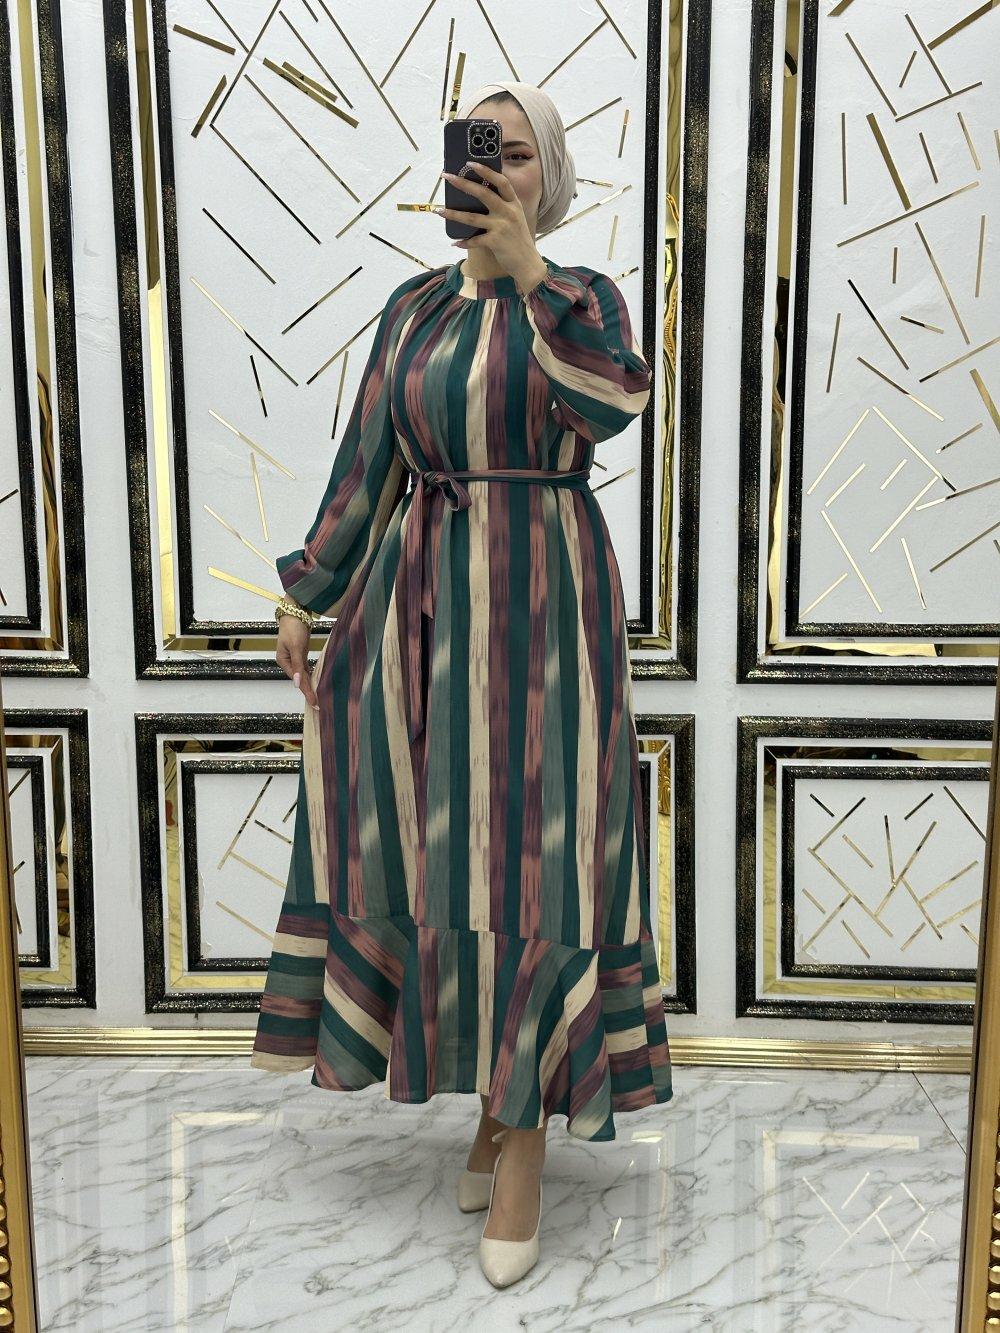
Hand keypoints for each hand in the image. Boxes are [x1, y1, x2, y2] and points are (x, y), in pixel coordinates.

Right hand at [276, 612, 319, 709]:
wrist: (295, 611)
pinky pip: (306, 668)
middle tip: (319, 705)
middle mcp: (288, 662)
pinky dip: (312, 675)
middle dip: (309, 691)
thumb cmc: (294, 627)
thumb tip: (298, 684)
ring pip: (304, 675)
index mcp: (283, 661)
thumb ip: (298, 665)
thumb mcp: (296, 647)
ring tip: (318, 697)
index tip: (315, 703)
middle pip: (300, 679)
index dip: (306, 691)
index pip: (297, 680)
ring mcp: (295, 658)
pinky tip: (317, 682)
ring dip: (311, 684)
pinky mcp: (301, 653)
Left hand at [437, 162, 547, 292]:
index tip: (470, 163)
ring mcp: (502, 227)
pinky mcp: (495, 242)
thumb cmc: (518, 239)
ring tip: (439, 210)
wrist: (528, 263)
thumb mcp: (515, 217)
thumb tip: (477, 195)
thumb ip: (502, 206)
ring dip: (453, 214)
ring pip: (472, 218)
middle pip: (483, 193)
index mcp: (513, 203)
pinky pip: (474, 240)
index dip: (486, 170)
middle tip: (447, 176)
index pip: (501, 181)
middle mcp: (508, 212)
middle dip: (463, 184)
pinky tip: (455, 242)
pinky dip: (464, 242)